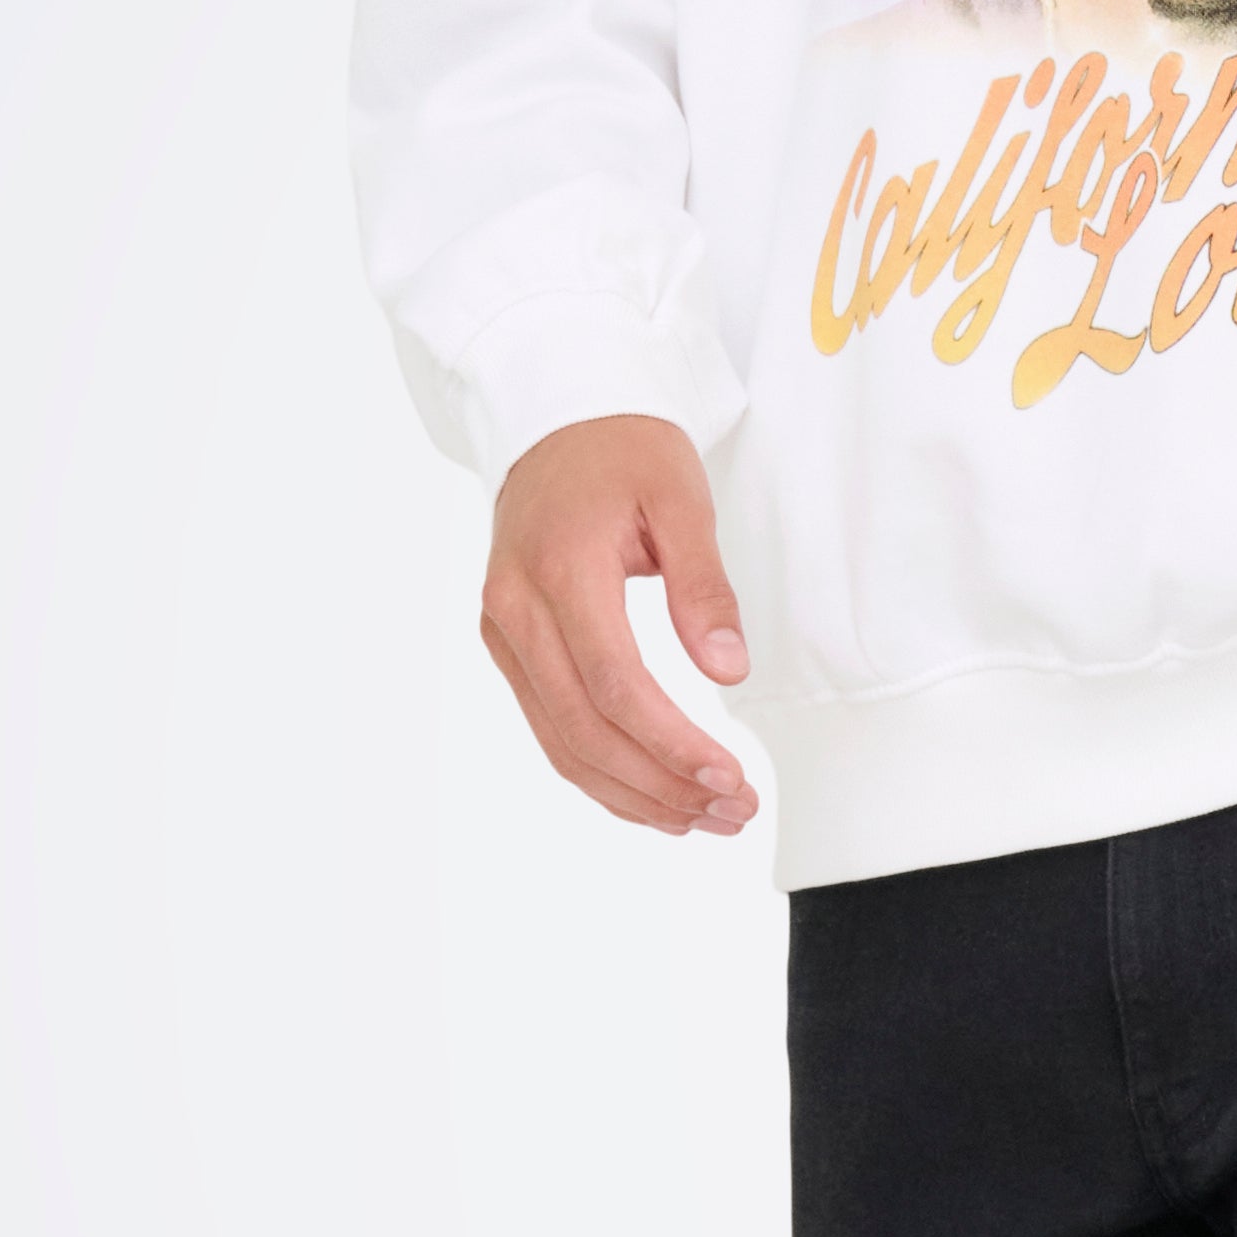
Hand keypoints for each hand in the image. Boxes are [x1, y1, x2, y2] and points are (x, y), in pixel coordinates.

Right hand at [482, 416, 758, 836]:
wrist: (555, 417)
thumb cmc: (623, 449)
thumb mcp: (680, 498)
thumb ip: (703, 587)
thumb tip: (727, 671)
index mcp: (559, 570)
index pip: (615, 685)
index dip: (671, 744)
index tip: (729, 779)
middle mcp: (515, 609)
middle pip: (585, 729)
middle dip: (661, 785)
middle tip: (734, 812)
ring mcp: (503, 632)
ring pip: (561, 742)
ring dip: (633, 793)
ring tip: (704, 819)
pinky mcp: (508, 645)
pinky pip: (551, 726)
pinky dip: (601, 771)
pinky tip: (653, 796)